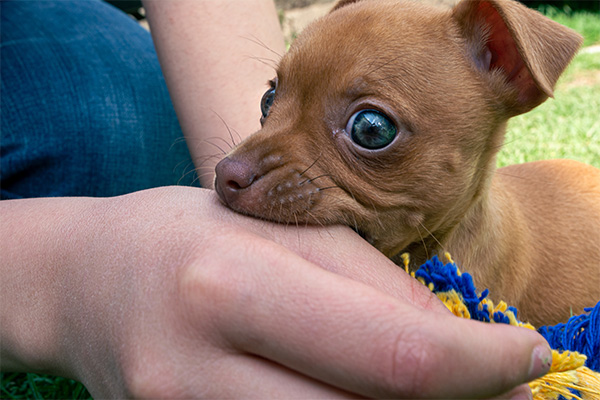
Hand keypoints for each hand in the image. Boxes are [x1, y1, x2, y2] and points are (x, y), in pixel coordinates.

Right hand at [1, 187, 549, 397]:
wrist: (92, 282)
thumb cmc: (193, 238)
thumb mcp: (285, 235)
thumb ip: (375, 291)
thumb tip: (461, 351)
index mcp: (230, 290)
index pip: (392, 356)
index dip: (483, 366)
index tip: (527, 353)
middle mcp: (198, 376)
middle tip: (495, 384)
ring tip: (422, 387)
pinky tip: (357, 397)